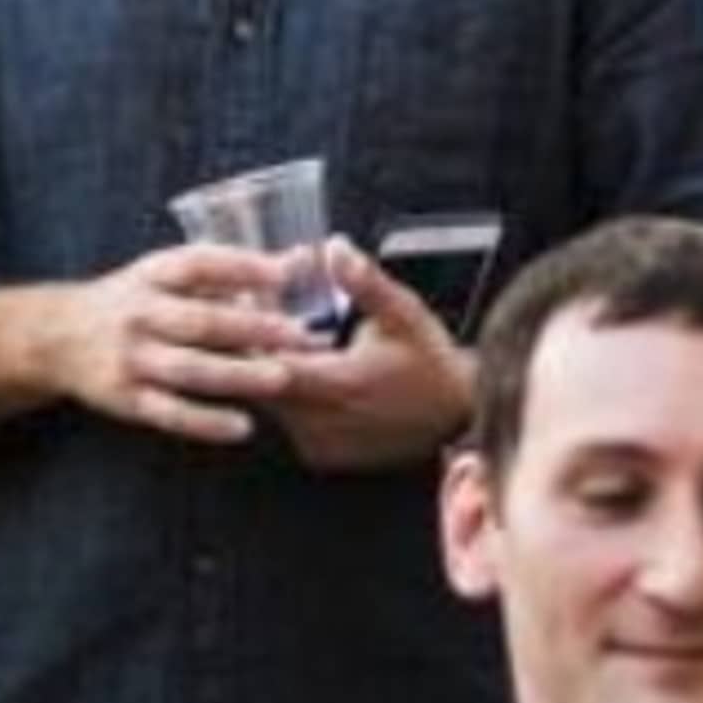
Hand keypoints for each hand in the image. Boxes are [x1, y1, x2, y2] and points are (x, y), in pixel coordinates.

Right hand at [53, 243, 306, 446]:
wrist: (56, 337)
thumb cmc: (130, 301)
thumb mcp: (160, 274)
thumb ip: (219, 275)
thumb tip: (293, 264)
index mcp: (151, 275)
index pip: (199, 264)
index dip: (242, 266)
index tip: (286, 272)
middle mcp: (139, 313)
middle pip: (201, 320)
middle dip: (254, 328)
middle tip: (301, 335)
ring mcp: (131, 359)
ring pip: (190, 370)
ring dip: (238, 375)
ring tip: (282, 378)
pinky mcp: (126, 399)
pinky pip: (171, 413)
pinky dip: (207, 422)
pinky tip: (243, 426)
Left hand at [264, 240, 475, 472]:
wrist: (455, 414)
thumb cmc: (429, 361)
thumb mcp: (402, 313)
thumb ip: (364, 282)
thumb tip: (335, 248)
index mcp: (336, 386)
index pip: (269, 364)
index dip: (253, 332)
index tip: (247, 302)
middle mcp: (321, 423)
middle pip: (261, 384)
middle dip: (256, 346)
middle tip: (253, 311)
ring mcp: (319, 443)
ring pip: (271, 403)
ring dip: (269, 369)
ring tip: (278, 335)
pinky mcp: (322, 454)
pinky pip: (288, 420)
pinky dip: (286, 393)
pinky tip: (301, 366)